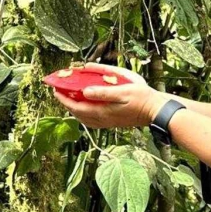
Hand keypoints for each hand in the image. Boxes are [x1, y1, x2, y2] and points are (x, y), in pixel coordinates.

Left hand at [49, 62, 165, 129]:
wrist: (155, 111)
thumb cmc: (141, 97)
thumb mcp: (122, 90)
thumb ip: (103, 92)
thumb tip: (84, 91)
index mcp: (102, 112)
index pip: (76, 107)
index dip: (63, 98)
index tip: (55, 88)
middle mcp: (102, 120)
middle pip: (77, 113)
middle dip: (66, 102)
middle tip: (60, 90)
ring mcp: (106, 122)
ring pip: (83, 118)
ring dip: (74, 108)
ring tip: (69, 97)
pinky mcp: (111, 122)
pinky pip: (91, 120)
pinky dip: (83, 113)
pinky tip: (85, 107)